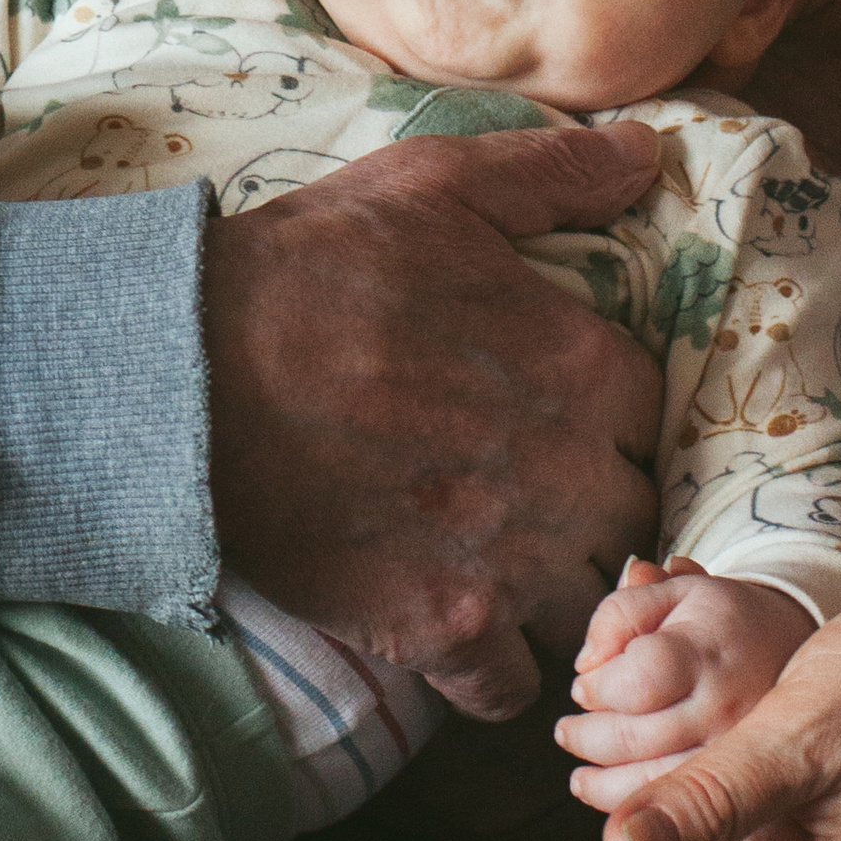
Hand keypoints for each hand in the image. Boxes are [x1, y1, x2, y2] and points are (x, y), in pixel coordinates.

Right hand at [203, 122, 662, 724]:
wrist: (186, 369)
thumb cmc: (310, 267)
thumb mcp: (435, 183)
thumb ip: (554, 171)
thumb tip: (650, 152)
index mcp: (584, 365)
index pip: (654, 420)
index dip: (607, 422)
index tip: (556, 421)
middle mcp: (570, 471)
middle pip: (635, 520)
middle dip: (591, 512)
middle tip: (525, 498)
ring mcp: (511, 558)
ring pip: (589, 610)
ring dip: (556, 598)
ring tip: (497, 570)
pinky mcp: (441, 626)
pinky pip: (511, 687)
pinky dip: (493, 671)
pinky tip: (455, 628)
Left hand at [555, 555, 813, 806]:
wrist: (800, 656)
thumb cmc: (722, 623)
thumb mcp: (675, 593)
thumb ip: (622, 614)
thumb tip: (587, 662)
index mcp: (710, 652)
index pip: (640, 677)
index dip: (600, 685)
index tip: (585, 688)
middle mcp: (731, 709)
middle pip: (637, 738)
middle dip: (588, 737)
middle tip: (567, 732)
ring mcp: (745, 759)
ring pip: (654, 787)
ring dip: (603, 787)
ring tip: (581, 779)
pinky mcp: (756, 800)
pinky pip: (688, 825)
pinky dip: (644, 815)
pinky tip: (618, 800)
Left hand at [585, 542, 840, 840]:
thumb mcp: (805, 734)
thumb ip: (713, 801)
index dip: (634, 773)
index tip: (613, 682)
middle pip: (689, 834)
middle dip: (665, 741)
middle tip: (667, 640)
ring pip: (712, 798)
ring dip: (694, 724)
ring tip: (702, 645)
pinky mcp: (832, 813)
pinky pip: (748, 777)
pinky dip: (729, 721)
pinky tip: (743, 671)